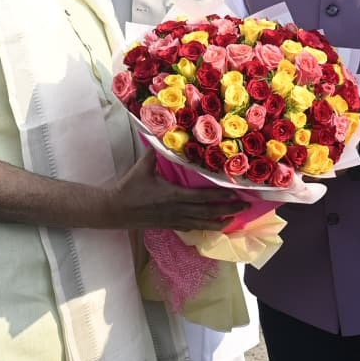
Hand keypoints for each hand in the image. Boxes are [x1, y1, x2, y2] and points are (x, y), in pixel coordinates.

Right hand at [108, 153, 246, 231]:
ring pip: (201, 223)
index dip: (221, 196)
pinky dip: (203, 227)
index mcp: (173, 194)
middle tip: (245, 208)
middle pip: (207, 211)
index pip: (202, 196)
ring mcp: (173, 220)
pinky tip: (212, 227)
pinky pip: (189, 228)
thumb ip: (155, 151)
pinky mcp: (168, 226)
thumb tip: (163, 133)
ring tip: (234, 220)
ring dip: (219, 222)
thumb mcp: (143, 166)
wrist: (114, 210)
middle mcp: (176, 209)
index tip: (236, 194)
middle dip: (228, 210)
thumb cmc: (129, 187)